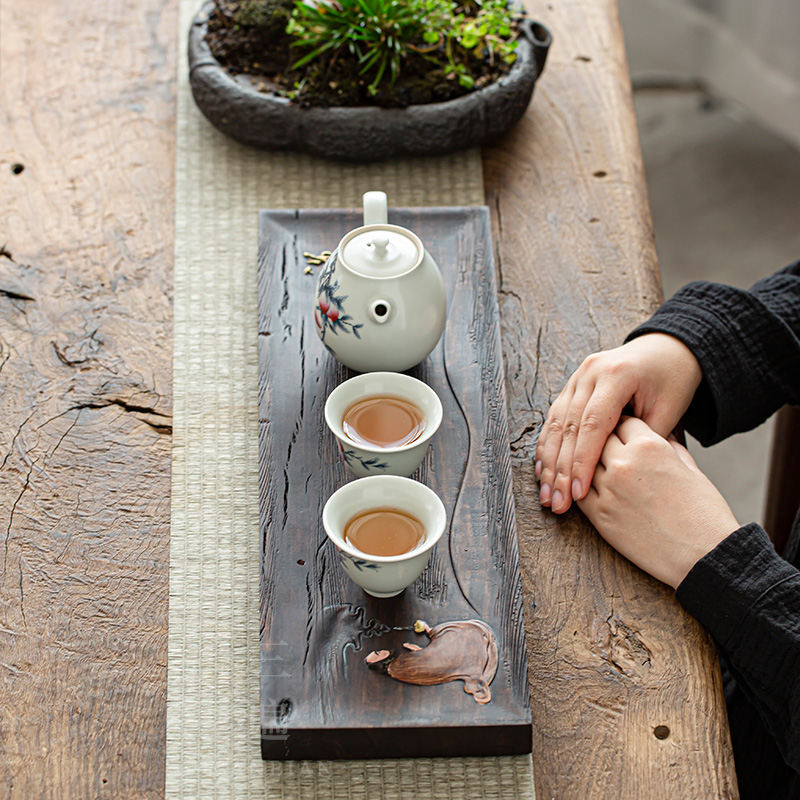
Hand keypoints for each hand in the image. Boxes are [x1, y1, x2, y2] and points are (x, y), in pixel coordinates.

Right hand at [536, 333, 702, 512]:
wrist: (665, 349)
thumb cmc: (672, 380)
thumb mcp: (669, 409)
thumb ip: (642, 440)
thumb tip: (616, 476)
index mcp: (617, 374)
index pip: (593, 424)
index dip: (583, 461)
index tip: (579, 493)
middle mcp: (590, 372)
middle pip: (569, 427)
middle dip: (561, 469)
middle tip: (557, 502)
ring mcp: (577, 377)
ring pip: (556, 424)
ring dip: (549, 462)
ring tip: (547, 494)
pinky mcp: (571, 385)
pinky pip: (555, 419)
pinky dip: (549, 446)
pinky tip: (543, 470)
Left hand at [577, 417, 738, 588]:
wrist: (704, 555)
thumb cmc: (705, 513)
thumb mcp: (693, 469)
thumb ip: (671, 448)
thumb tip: (662, 436)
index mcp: (650, 446)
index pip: (624, 422)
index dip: (623, 426)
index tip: (621, 431)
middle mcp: (624, 463)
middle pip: (600, 439)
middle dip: (603, 442)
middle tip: (605, 448)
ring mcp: (609, 490)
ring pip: (585, 464)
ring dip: (589, 465)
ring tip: (594, 468)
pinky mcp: (600, 516)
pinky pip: (579, 492)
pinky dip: (581, 488)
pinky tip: (589, 490)